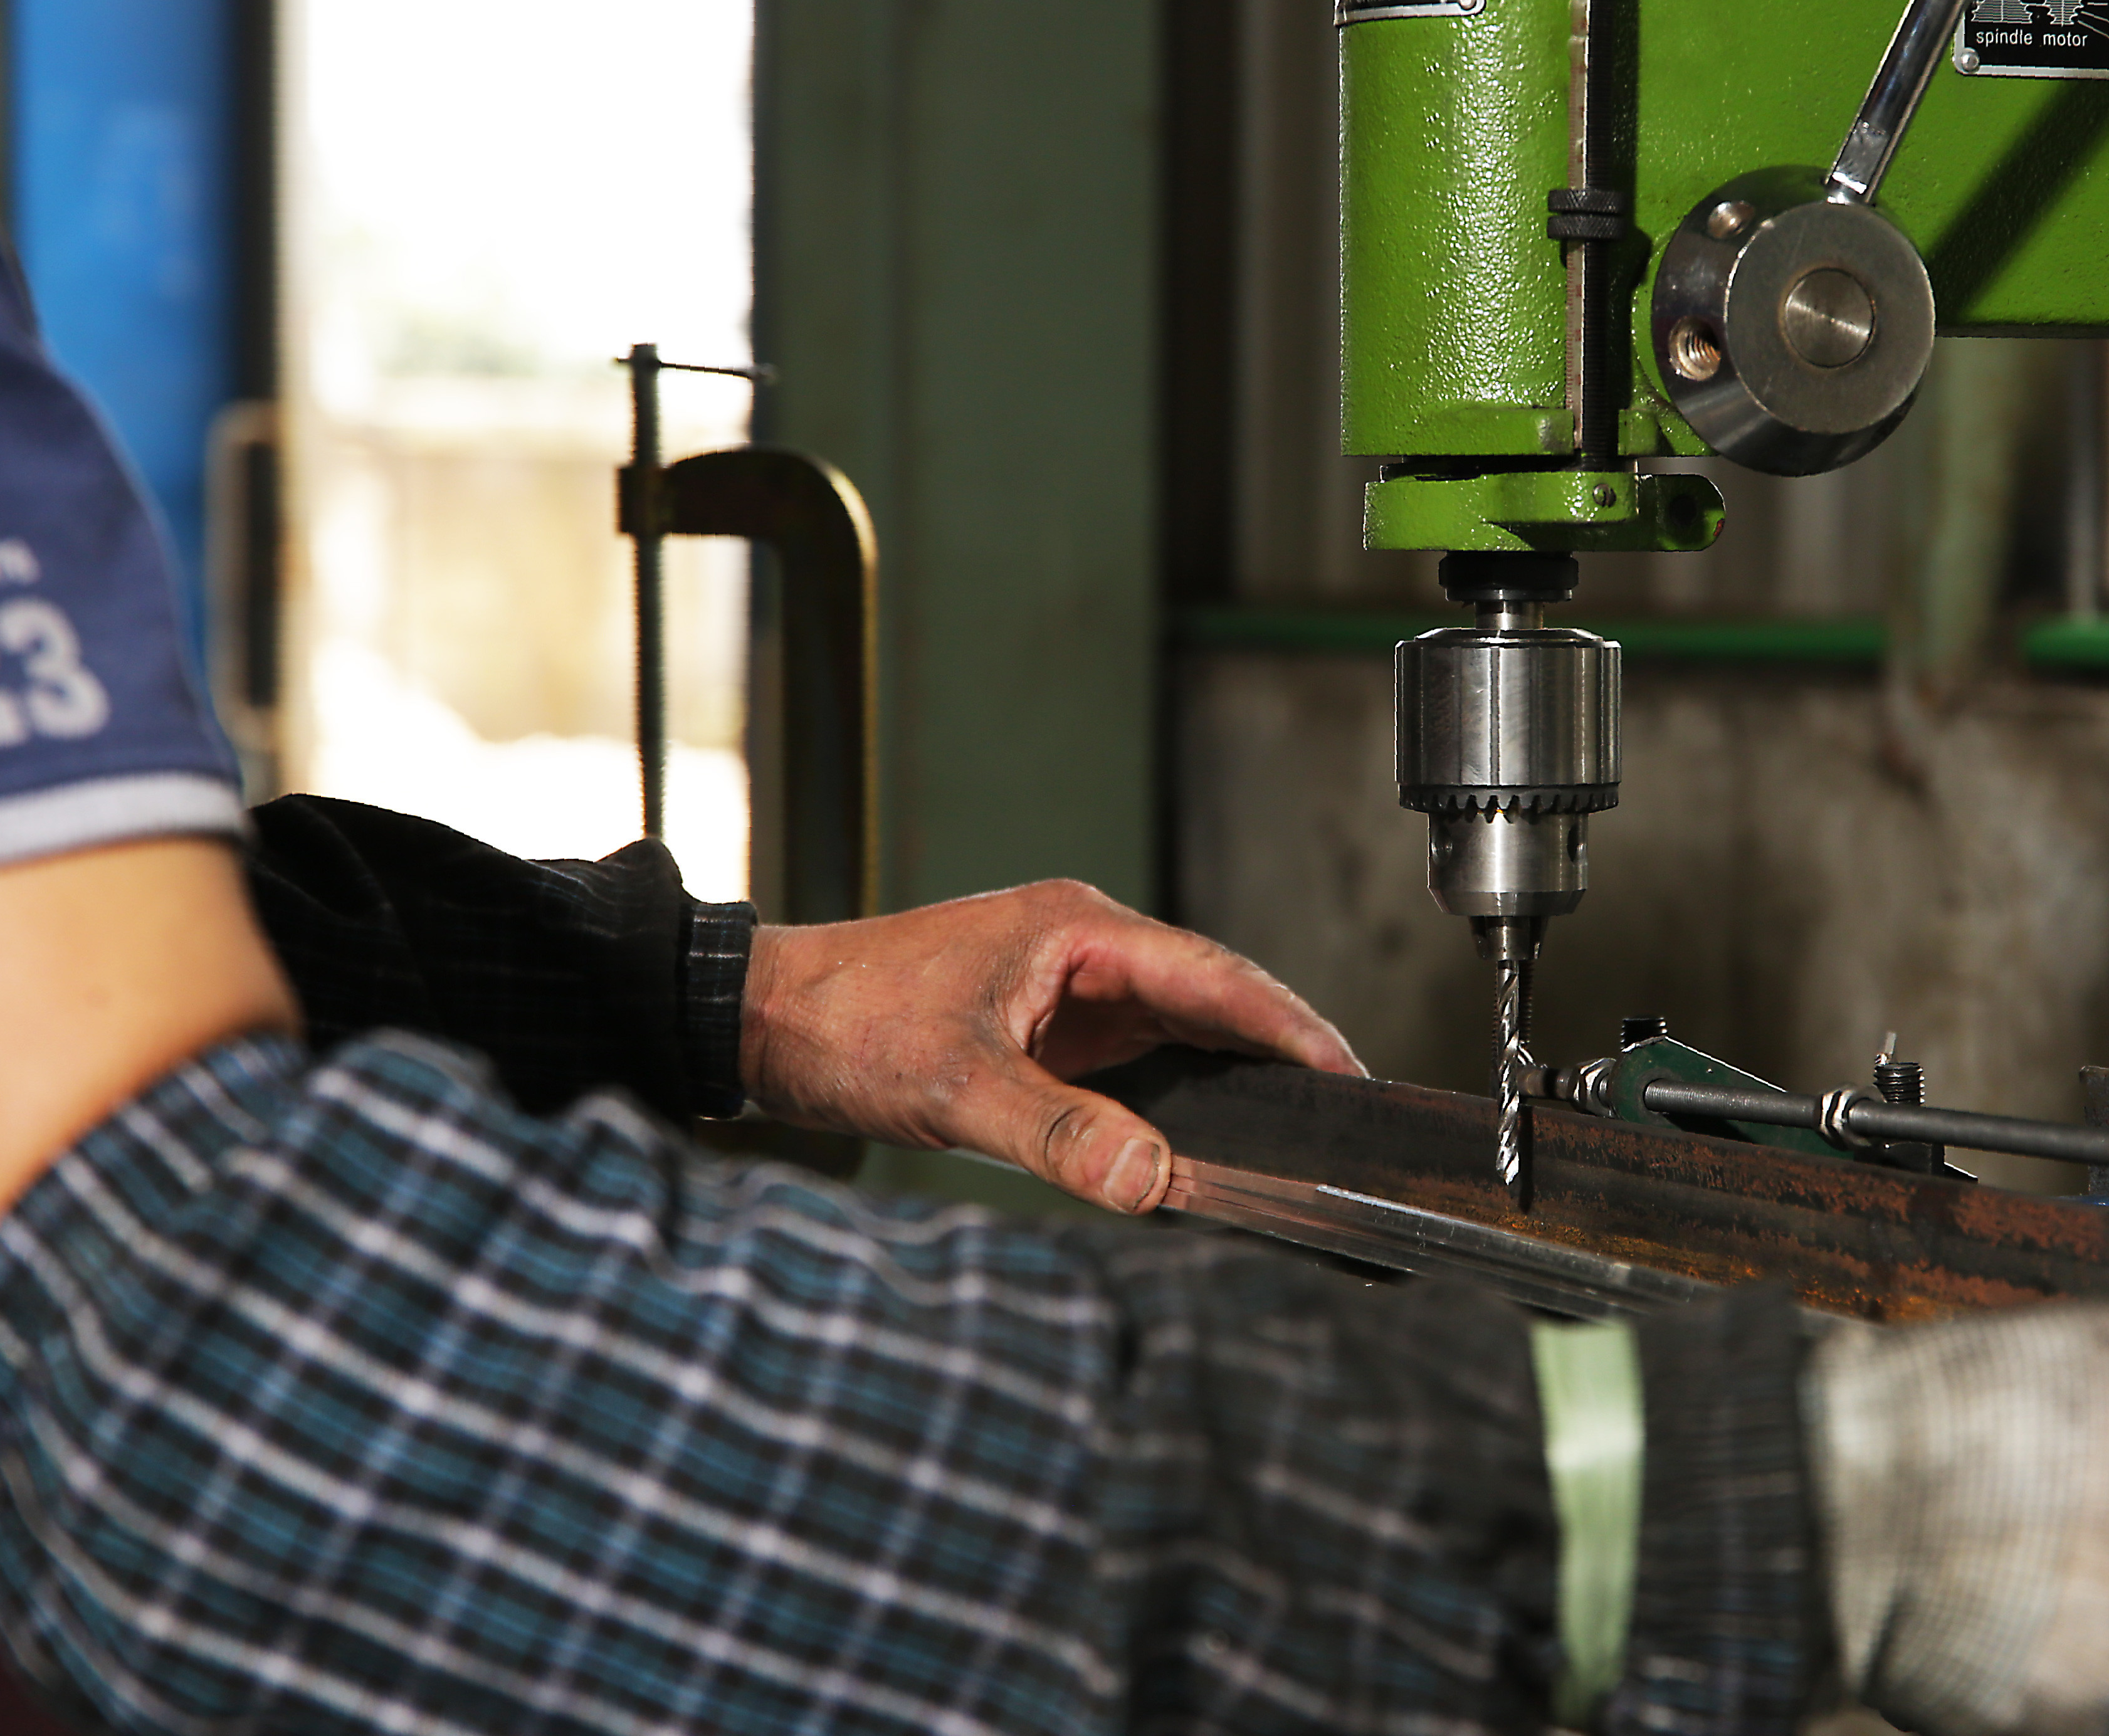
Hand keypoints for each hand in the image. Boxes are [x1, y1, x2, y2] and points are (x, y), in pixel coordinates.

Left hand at [737, 880, 1360, 1213]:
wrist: (759, 1017)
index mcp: (1076, 929)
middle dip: (1280, 1050)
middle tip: (1348, 1111)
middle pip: (1212, 995)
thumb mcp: (954, 1087)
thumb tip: (1153, 1179)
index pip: (1214, 975)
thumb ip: (1058, 1133)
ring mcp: (1065, 985)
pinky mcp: (1045, 1024)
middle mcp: (1083, 946)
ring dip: (1233, 1071)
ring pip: (1178, 1026)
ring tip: (1302, 1127)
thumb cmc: (845, 1022)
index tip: (1347, 1072)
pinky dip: (1178, 1091)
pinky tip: (1208, 1134)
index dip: (1289, 1025)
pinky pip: (1136, 1054)